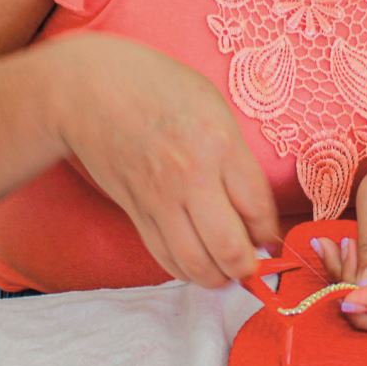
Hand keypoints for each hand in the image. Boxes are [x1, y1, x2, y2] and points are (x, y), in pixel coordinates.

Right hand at [45, 32, 280, 288]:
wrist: (94, 90)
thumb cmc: (161, 88)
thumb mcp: (214, 107)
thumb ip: (236, 157)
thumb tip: (255, 207)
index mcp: (219, 144)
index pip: (257, 209)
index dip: (270, 232)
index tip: (272, 237)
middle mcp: (190, 178)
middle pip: (229, 248)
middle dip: (249, 266)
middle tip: (255, 263)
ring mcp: (159, 200)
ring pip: (195, 264)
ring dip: (218, 277)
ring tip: (228, 271)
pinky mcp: (135, 213)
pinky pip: (165, 257)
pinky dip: (186, 270)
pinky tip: (198, 263)